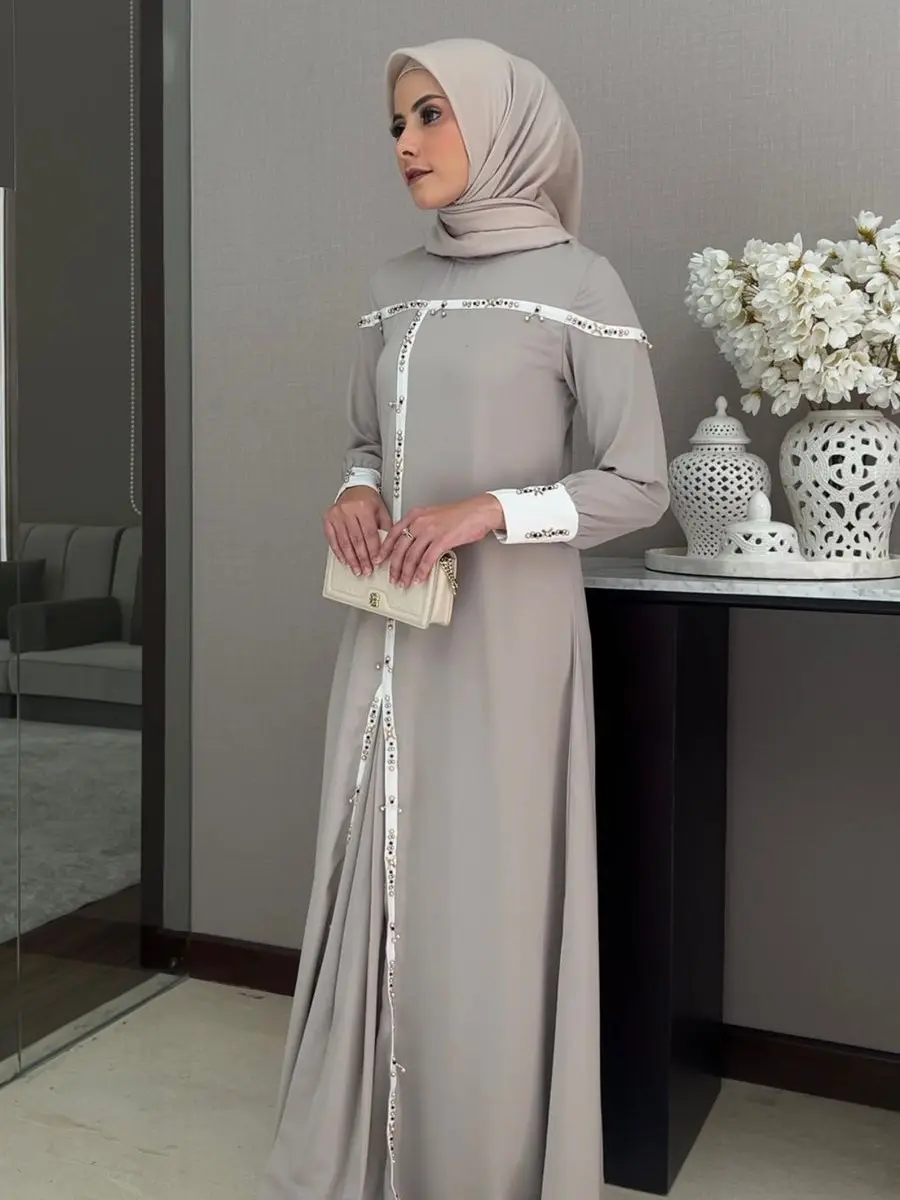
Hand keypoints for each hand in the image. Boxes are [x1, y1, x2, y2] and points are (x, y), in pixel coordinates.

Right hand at [323, 486, 391, 575]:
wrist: (356, 487)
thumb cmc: (369, 499)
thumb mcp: (382, 511)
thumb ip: (385, 529)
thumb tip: (386, 550)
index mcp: (364, 508)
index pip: (369, 535)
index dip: (372, 551)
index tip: (375, 562)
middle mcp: (348, 510)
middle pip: (356, 540)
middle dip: (362, 558)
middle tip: (366, 570)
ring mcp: (337, 515)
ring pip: (344, 542)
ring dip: (351, 559)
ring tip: (356, 569)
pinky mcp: (328, 518)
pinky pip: (333, 539)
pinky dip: (338, 552)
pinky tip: (344, 560)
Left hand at [376, 495, 504, 587]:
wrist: (478, 511)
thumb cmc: (460, 514)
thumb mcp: (433, 516)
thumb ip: (420, 527)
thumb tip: (412, 545)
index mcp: (415, 515)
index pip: (393, 533)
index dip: (384, 549)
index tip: (379, 559)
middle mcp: (419, 522)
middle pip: (400, 548)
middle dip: (394, 566)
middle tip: (393, 577)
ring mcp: (430, 531)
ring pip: (411, 556)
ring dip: (406, 572)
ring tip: (405, 582)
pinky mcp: (442, 540)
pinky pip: (427, 560)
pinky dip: (422, 571)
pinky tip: (419, 578)